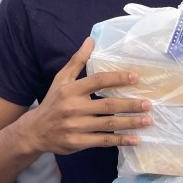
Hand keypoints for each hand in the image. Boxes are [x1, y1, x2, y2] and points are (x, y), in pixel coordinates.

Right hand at [22, 37, 151, 154]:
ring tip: (147, 120)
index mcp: (71, 90)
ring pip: (108, 124)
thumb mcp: (61, 79)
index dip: (117, 78)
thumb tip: (90, 40)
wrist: (34, 132)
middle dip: (130, 105)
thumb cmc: (52, 102)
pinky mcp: (78, 142)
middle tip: (148, 103)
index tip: (135, 77)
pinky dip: (121, 140)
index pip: (97, 81)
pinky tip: (135, 139)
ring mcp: (76, 127)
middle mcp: (74, 108)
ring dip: (130, 123)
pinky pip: (103, 141)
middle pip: (107, 105)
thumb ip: (77, 61)